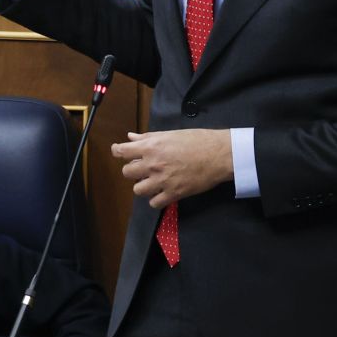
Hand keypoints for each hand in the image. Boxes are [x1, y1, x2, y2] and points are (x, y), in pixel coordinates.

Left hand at [112, 129, 233, 208]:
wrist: (218, 155)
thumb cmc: (196, 140)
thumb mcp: (169, 134)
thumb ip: (148, 137)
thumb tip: (131, 137)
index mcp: (150, 147)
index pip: (121, 151)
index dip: (118, 152)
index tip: (120, 152)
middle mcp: (152, 164)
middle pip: (127, 173)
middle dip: (133, 170)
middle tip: (143, 168)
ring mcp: (162, 181)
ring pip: (138, 190)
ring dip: (143, 185)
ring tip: (153, 181)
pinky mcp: (174, 194)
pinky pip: (154, 203)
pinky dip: (156, 199)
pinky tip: (163, 192)